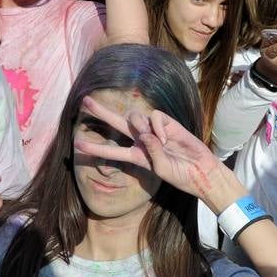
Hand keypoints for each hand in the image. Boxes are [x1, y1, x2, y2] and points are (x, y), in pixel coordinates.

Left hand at [73, 95, 242, 206]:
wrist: (200, 171)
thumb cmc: (180, 175)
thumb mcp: (161, 170)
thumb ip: (151, 152)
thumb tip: (146, 134)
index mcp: (136, 155)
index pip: (111, 151)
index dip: (95, 148)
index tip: (76, 144)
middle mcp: (142, 140)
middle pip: (117, 122)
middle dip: (101, 112)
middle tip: (84, 101)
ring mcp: (154, 130)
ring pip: (135, 117)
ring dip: (141, 126)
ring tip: (157, 141)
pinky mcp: (167, 122)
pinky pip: (154, 116)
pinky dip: (157, 126)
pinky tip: (166, 138)